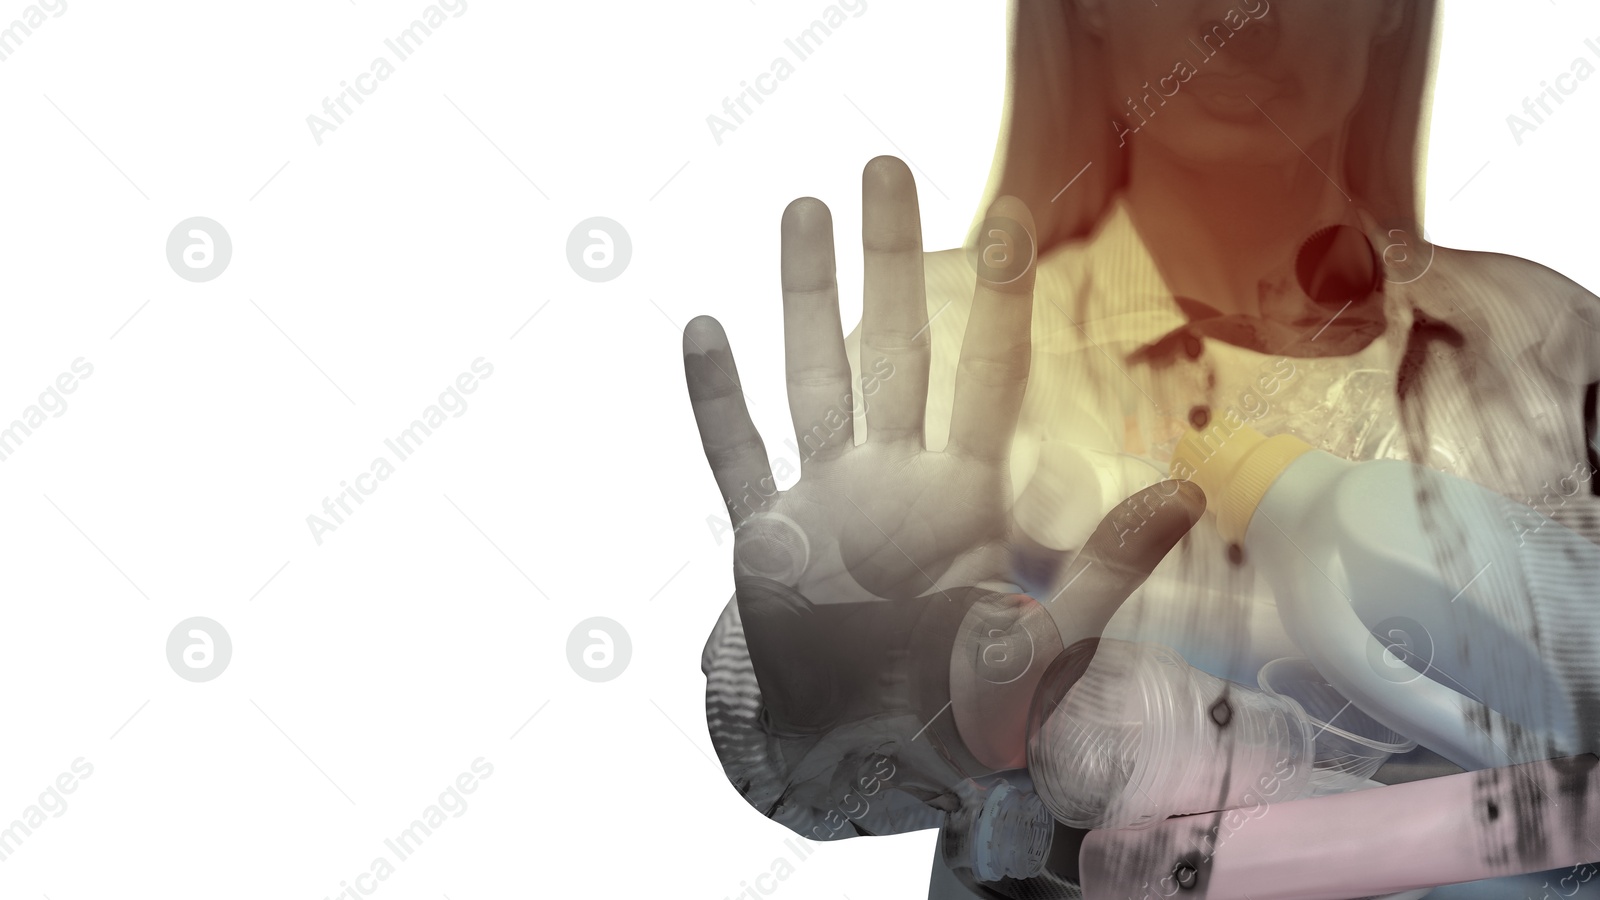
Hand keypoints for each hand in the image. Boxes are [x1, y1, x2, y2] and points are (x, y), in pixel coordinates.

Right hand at [685, 156, 1201, 764]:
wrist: (861, 759)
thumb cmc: (960, 712)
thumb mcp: (1045, 648)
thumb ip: (1105, 572)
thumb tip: (1188, 493)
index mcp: (963, 496)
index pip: (986, 376)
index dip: (998, 297)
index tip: (1009, 212)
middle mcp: (893, 478)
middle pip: (895, 347)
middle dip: (891, 258)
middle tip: (887, 166)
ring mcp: (823, 498)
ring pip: (814, 375)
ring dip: (805, 297)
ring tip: (801, 207)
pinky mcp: (764, 534)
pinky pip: (737, 455)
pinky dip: (717, 400)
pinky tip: (704, 329)